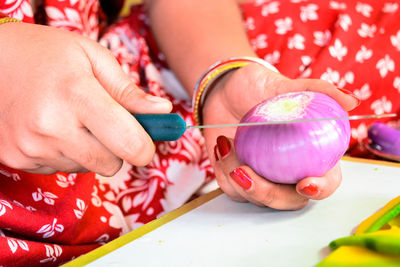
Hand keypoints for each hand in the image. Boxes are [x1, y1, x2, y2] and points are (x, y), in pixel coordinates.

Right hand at [0, 22, 171, 175]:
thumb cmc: (47, 54)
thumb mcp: (93, 58)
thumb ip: (129, 90)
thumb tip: (163, 112)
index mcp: (76, 95)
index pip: (128, 143)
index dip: (145, 147)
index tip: (146, 141)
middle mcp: (50, 127)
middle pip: (111, 164)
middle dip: (117, 149)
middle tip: (105, 123)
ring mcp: (30, 147)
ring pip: (86, 168)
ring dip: (89, 150)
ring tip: (71, 119)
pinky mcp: (16, 159)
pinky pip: (61, 168)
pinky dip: (66, 153)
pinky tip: (52, 128)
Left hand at [202, 63, 359, 209]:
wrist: (223, 90)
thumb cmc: (257, 87)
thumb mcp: (283, 84)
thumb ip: (318, 91)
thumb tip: (353, 101)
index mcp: (310, 154)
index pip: (326, 181)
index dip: (321, 189)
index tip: (305, 183)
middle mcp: (288, 172)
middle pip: (288, 201)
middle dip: (267, 194)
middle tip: (244, 172)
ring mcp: (262, 178)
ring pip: (256, 200)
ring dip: (236, 175)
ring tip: (226, 142)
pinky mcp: (237, 180)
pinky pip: (231, 190)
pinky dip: (223, 171)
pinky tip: (220, 146)